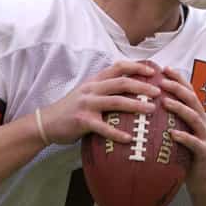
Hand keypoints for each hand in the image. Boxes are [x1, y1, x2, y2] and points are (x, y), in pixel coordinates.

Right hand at [37, 60, 159, 144]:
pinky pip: (103, 127)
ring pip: (116, 102)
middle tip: (159, 91)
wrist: (47, 122)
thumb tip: (133, 89)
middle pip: (121, 82)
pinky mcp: (82, 121)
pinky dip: (117, 133)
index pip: (119, 67)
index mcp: (95, 80)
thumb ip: (106, 89)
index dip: (137, 67)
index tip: (154, 70)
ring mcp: (87, 104)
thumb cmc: (72, 109)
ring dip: (136, 106)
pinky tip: (129, 139)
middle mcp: (92, 89)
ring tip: (151, 110)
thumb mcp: (88, 93)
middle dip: (142, 86)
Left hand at [157, 67, 205, 191]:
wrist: (202, 181)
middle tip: (162, 82)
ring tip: (165, 102)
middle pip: (193, 100)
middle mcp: (203, 122)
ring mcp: (205, 137)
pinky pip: (196, 143)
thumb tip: (144, 106)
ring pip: (195, 118)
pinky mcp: (205, 153)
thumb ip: (167, 120)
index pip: (188, 92)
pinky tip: (173, 134)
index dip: (178, 79)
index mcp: (196, 115)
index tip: (164, 68)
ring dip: (180, 108)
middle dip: (178, 88)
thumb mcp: (176, 134)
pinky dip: (185, 137)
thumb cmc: (184, 155)